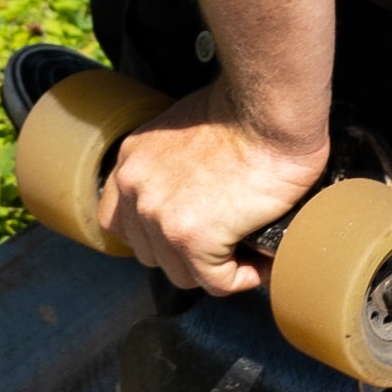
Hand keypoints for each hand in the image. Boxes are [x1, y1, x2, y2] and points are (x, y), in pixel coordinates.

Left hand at [97, 94, 327, 298]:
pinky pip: (216, 282)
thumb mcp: (186, 127)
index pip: (120, 220)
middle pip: (150, 253)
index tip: (187, 233)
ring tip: (246, 252)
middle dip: (186, 255)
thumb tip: (194, 188)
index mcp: (132, 159)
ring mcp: (160, 216)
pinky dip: (242, 277)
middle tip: (223, 243)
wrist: (271, 111)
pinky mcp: (194, 238)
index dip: (155, 235)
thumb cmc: (246, 109)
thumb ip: (173, 160)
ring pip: (182, 274)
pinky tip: (260, 262)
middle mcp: (136, 189)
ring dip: (214, 269)